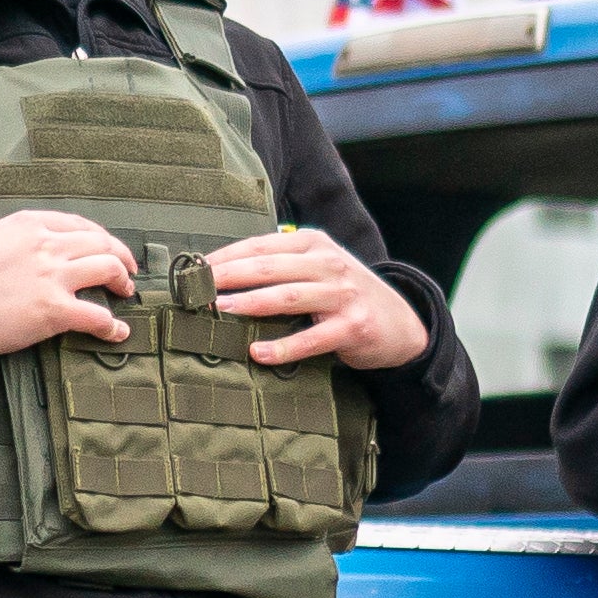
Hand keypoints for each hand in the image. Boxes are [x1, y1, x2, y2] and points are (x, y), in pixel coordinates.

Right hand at [0, 210, 134, 357]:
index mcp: (25, 225)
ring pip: (108, 270)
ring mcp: (51, 277)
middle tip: (126, 273)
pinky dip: (113, 326)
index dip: (100, 237)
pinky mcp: (53, 311)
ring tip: (125, 295)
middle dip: (120, 257)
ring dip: (122, 283)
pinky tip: (118, 332)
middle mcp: (45, 244)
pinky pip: (98, 316)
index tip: (107, 248)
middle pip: (101, 244)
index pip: (77, 224)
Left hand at [207, 225, 432, 372]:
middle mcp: (329, 265)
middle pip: (269, 268)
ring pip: (287, 297)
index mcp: (314, 245)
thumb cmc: (346, 295)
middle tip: (197, 288)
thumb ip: (281, 265)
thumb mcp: (319, 268)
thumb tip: (222, 271)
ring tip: (219, 310)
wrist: (401, 324)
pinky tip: (258, 352)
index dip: (226, 257)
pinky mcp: (352, 328)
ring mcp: (342, 296)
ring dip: (250, 303)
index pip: (261, 247)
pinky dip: (283, 347)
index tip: (195, 269)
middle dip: (229, 276)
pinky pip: (311, 339)